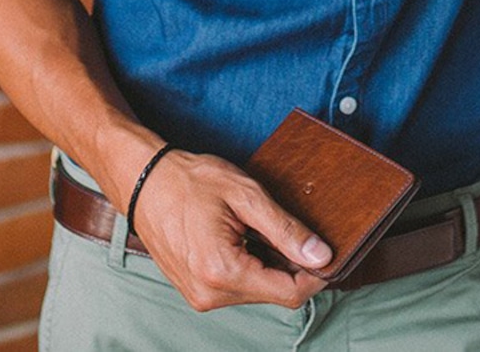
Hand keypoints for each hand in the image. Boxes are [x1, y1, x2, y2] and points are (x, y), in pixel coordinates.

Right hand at [128, 148, 333, 311]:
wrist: (145, 182)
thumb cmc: (192, 181)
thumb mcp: (246, 195)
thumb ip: (285, 229)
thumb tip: (322, 255)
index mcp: (223, 272)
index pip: (289, 293)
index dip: (318, 274)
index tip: (334, 251)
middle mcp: (210, 295)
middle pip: (275, 293)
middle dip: (296, 266)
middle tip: (306, 231)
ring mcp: (201, 296)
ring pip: (258, 291)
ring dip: (274, 265)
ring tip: (274, 229)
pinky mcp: (197, 291)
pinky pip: (239, 286)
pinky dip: (255, 266)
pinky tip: (254, 238)